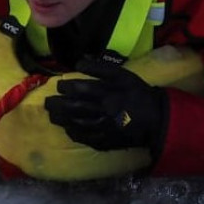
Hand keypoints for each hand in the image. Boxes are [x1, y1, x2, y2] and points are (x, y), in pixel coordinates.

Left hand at [45, 57, 164, 151]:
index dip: (66, 87)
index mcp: (108, 94)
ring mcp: (103, 129)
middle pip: (74, 109)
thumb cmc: (137, 93)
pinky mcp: (106, 141)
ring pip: (77, 124)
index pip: (81, 90)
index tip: (59, 85)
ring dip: (62, 120)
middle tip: (47, 102)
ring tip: (52, 115)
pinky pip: (85, 138)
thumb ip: (101, 68)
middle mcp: (103, 112)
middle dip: (57, 105)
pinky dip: (74, 133)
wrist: (155, 119)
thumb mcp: (123, 75)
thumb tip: (79, 63)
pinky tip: (68, 129)